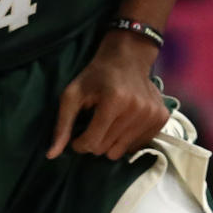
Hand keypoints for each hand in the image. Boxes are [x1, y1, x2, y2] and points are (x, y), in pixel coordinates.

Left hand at [46, 32, 168, 160]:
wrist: (128, 58)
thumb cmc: (96, 76)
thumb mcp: (72, 94)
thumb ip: (62, 124)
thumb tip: (51, 155)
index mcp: (114, 100)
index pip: (92, 142)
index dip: (79, 143)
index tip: (77, 135)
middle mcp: (137, 109)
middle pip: (106, 149)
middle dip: (95, 142)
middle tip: (93, 126)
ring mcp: (152, 115)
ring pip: (121, 151)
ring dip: (110, 142)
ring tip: (108, 123)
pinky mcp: (161, 119)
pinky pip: (137, 146)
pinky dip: (126, 140)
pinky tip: (123, 122)